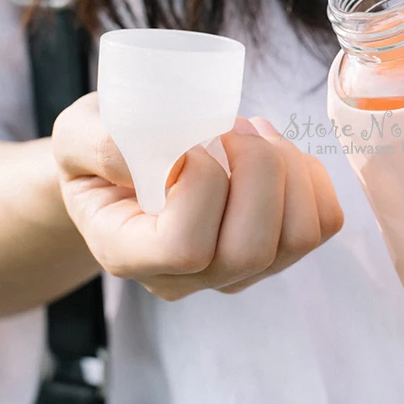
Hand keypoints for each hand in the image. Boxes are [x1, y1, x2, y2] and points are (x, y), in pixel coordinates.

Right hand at [53, 93, 343, 300]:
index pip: (186, 247)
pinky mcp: (278, 251)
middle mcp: (189, 278)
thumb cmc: (105, 150)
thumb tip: (167, 155)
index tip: (191, 142)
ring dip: (289, 169)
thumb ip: (103, 144)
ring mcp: (239, 271)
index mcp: (130, 254)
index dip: (203, 185)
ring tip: (256, 132)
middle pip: (252, 249)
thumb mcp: (80, 133)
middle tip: (234, 125)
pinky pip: (323, 224)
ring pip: (298, 236)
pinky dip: (313, 178)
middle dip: (258, 169)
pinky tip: (280, 152)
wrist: (132, 167)